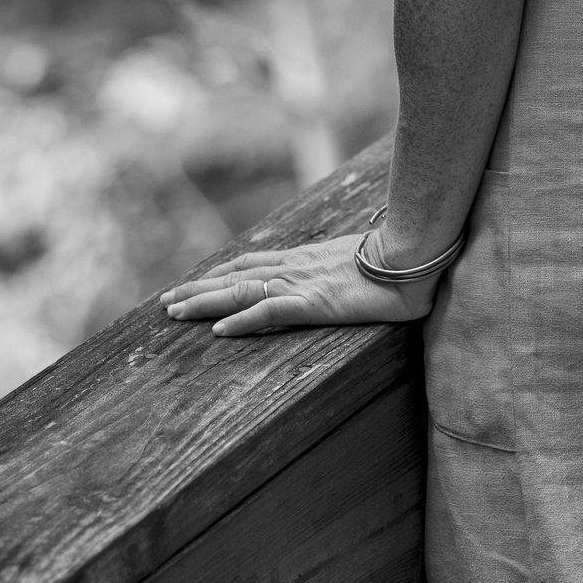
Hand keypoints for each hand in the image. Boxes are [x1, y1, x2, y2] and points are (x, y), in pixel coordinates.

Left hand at [162, 228, 437, 336]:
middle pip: (235, 276)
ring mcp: (302, 283)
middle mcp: (295, 266)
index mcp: (305, 258)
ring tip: (174, 313)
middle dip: (199, 289)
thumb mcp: (363, 264)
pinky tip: (217, 331)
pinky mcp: (314, 301)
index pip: (252, 262)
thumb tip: (345, 275)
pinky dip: (241, 321)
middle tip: (167, 302)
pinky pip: (268, 312)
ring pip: (240, 292)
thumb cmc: (398, 257)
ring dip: (204, 302)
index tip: (197, 282)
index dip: (221, 273)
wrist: (415, 251)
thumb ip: (345, 269)